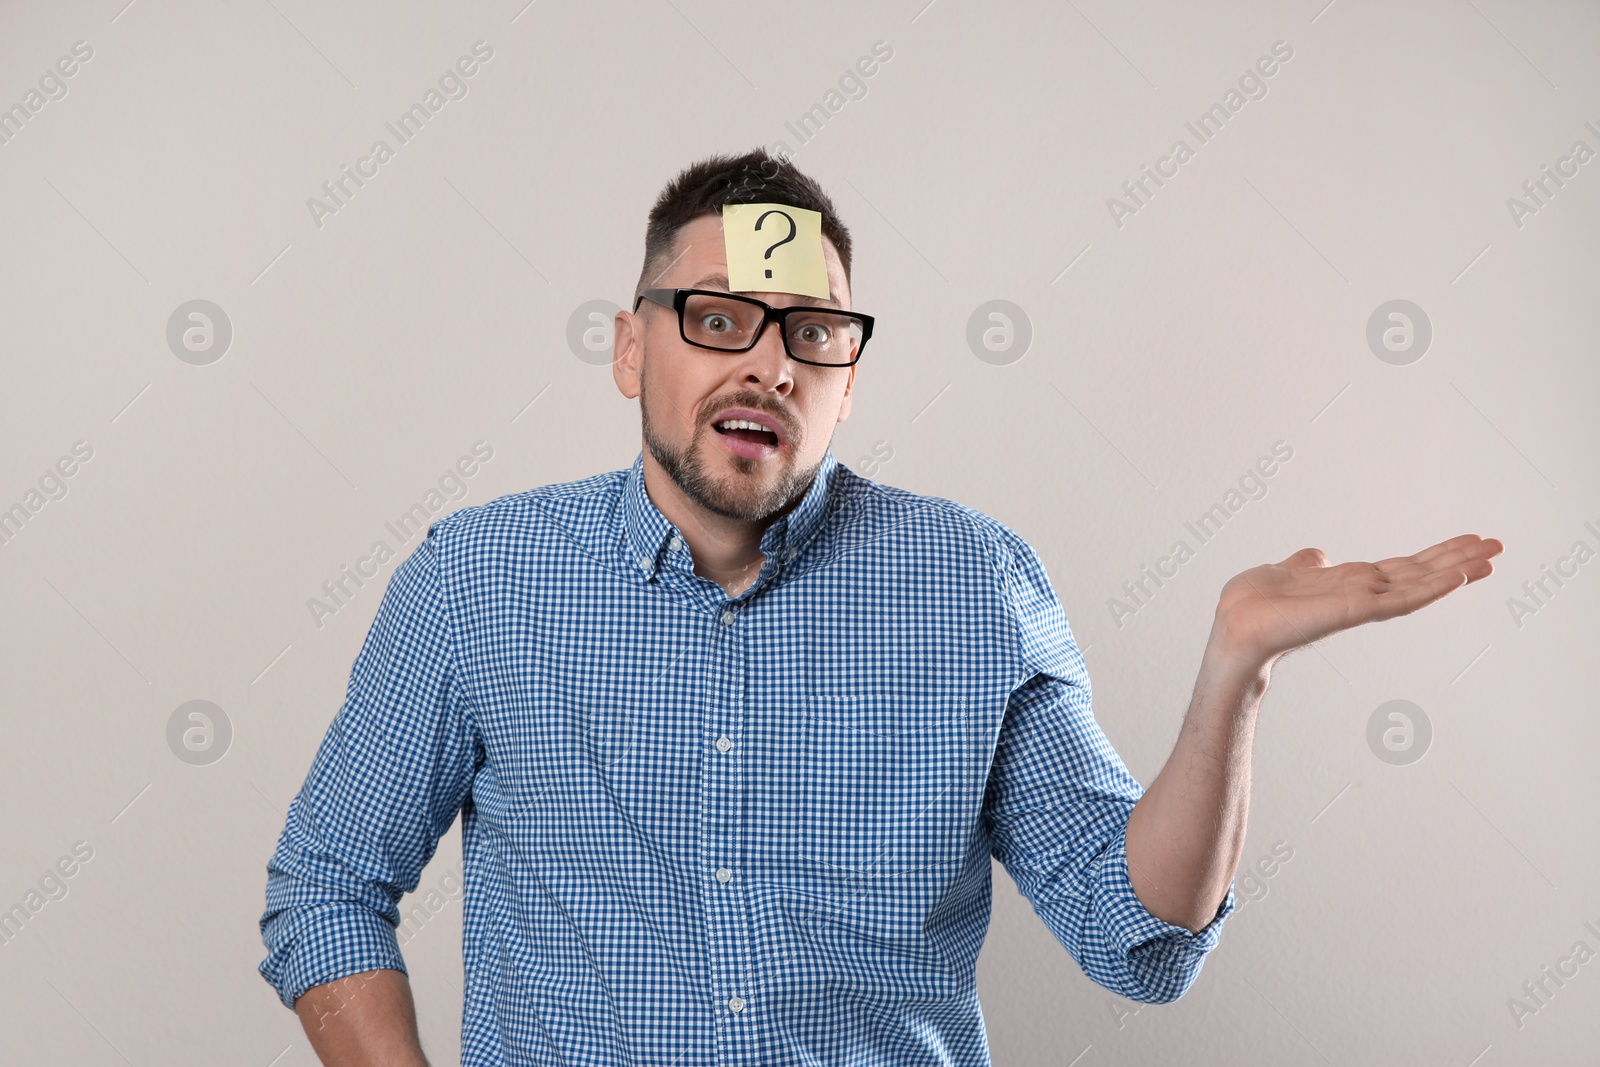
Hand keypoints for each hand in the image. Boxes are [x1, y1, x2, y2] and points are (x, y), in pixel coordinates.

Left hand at [1212, 534, 1503, 666]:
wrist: (1235, 627)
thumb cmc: (1252, 605)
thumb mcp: (1283, 571)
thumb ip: (1306, 565)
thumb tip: (1318, 554)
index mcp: (1350, 584)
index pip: (1402, 567)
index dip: (1435, 556)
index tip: (1468, 542)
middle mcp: (1362, 593)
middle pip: (1419, 573)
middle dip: (1457, 560)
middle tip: (1497, 546)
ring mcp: (1362, 603)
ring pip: (1418, 584)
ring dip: (1455, 570)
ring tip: (1490, 557)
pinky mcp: (1354, 611)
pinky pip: (1399, 601)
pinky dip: (1429, 590)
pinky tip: (1457, 579)